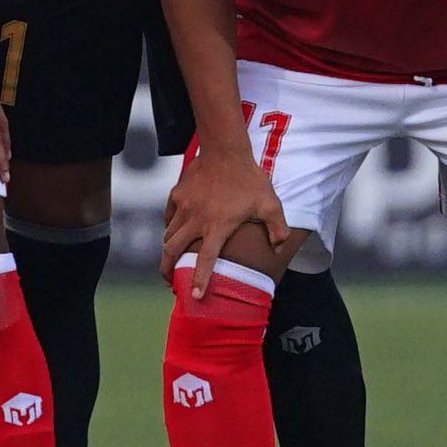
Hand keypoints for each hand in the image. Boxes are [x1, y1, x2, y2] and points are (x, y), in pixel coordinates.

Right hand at [160, 145, 288, 297]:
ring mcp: (183, 207)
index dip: (199, 280)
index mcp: (218, 227)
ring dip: (168, 252)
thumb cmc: (250, 179)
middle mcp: (196, 220)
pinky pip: (168, 218)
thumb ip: (277, 228)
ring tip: (171, 261)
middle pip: (172, 252)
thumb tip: (279, 247)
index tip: (194, 296)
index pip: (204, 260)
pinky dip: (169, 228)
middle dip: (168, 270)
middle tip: (171, 282)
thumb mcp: (270, 203)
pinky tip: (174, 232)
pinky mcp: (176, 195)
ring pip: (167, 236)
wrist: (225, 150)